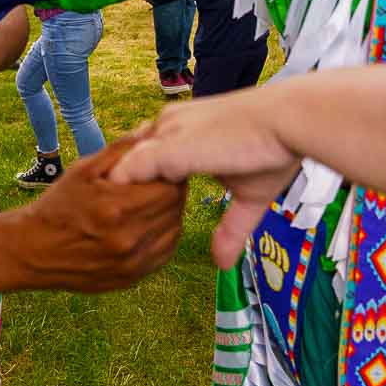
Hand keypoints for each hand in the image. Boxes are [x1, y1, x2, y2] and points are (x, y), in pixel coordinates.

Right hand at [18, 139, 186, 291]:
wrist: (33, 250)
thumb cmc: (58, 205)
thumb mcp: (84, 169)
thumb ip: (122, 149)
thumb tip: (154, 129)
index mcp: (117, 208)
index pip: (171, 187)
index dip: (170, 173)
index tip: (160, 167)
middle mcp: (128, 239)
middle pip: (176, 208)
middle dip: (171, 190)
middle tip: (157, 181)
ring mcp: (132, 263)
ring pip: (174, 230)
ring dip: (170, 213)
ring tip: (150, 202)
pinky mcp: (132, 277)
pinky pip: (165, 252)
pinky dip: (163, 235)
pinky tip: (147, 224)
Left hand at [113, 91, 302, 268]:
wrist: (288, 122)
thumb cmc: (274, 150)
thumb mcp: (247, 195)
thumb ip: (230, 226)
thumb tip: (222, 263)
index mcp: (181, 128)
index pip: (142, 152)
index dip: (131, 182)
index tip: (122, 210)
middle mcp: (167, 125)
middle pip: (122, 158)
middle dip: (109, 192)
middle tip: (97, 224)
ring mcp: (164, 138)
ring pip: (118, 167)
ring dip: (107, 197)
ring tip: (97, 227)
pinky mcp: (168, 151)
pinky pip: (127, 174)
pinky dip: (117, 197)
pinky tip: (110, 221)